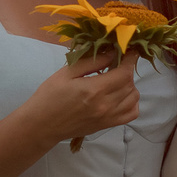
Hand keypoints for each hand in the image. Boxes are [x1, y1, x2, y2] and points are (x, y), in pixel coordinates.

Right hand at [21, 50, 139, 145]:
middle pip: (130, 84)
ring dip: (129, 85)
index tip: (129, 51)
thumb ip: (92, 62)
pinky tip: (120, 95)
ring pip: (134, 98)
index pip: (125, 73)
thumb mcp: (67, 73)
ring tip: (116, 79)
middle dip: (126, 70)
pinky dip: (131, 102)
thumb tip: (112, 52)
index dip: (130, 60)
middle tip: (116, 63)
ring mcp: (108, 117)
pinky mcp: (107, 125)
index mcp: (94, 90)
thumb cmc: (50, 96)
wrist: (42, 125)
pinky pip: (131, 114)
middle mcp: (105, 105)